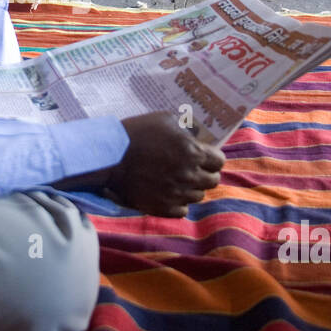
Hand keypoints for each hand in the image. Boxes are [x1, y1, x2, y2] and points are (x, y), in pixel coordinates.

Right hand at [104, 112, 224, 217]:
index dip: (213, 158)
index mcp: (193, 152)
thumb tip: (196, 135)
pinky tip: (168, 193)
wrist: (110, 158)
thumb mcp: (164, 120)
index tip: (205, 157)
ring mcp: (177, 194)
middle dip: (205, 173)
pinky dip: (178, 203)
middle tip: (192, 169)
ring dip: (191, 188)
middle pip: (212, 181)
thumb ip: (185, 128)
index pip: (219, 162)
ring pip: (198, 196)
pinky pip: (182, 210)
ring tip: (177, 180)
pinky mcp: (163, 207)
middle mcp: (190, 175)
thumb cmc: (137, 133)